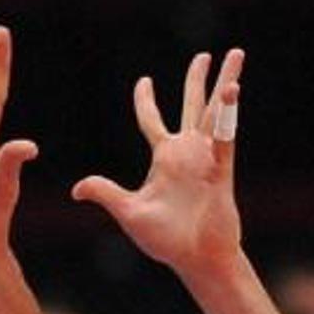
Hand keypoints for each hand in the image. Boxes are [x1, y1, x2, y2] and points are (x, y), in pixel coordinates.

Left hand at [72, 49, 243, 278]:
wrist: (196, 259)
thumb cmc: (166, 240)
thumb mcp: (129, 212)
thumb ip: (105, 193)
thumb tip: (77, 189)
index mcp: (164, 159)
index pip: (151, 121)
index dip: (146, 101)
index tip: (145, 81)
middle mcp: (187, 152)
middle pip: (192, 106)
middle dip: (198, 80)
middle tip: (205, 55)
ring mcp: (207, 158)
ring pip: (216, 112)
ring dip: (225, 83)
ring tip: (236, 54)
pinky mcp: (222, 168)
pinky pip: (225, 136)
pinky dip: (229, 114)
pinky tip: (233, 89)